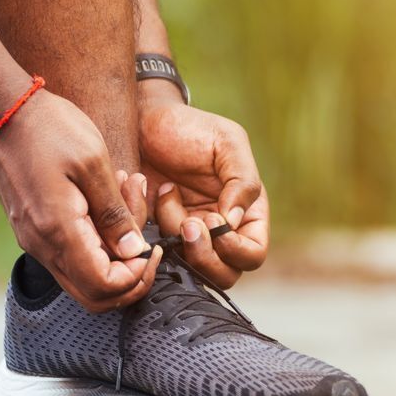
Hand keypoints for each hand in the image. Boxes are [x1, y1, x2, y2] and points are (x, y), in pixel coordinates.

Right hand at [0, 89, 161, 311]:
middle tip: (147, 243)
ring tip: (131, 199)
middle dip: (130, 277)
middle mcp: (42, 245)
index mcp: (59, 232)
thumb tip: (133, 252)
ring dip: (116, 251)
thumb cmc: (48, 128)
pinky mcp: (35, 228)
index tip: (152, 249)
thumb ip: (115, 214)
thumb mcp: (93, 163)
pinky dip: (98, 237)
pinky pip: (72, 252)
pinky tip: (112, 198)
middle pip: (94, 294)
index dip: (136, 277)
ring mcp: (36, 239)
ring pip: (84, 274)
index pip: (104, 287)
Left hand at [138, 88, 268, 288]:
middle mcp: (221, 231)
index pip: (252, 254)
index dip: (235, 249)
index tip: (213, 220)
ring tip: (167, 193)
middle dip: (204, 255)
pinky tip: (149, 192)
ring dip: (175, 237)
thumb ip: (243, 180)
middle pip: (224, 274)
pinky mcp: (158, 236)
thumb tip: (235, 221)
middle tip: (188, 225)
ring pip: (189, 268)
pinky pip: (158, 254)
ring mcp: (189, 237)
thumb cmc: (191, 128)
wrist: (143, 121)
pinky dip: (150, 230)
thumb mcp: (227, 142)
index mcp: (246, 212)